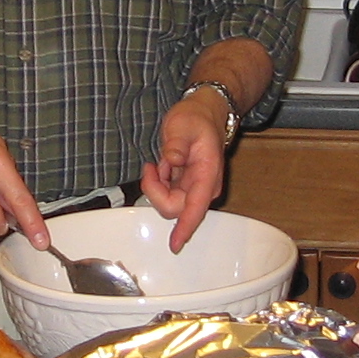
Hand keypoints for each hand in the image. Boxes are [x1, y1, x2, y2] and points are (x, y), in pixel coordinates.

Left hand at [141, 87, 233, 251]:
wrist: (204, 114)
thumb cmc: (197, 119)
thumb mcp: (183, 125)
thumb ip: (176, 143)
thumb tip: (172, 160)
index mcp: (207, 174)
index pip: (195, 207)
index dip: (185, 227)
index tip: (176, 243)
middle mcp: (203, 186)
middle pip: (174, 207)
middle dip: (155, 192)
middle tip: (151, 167)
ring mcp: (195, 188)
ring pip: (168, 203)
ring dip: (156, 187)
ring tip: (159, 163)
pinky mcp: (186, 187)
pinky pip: (166, 195)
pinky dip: (158, 183)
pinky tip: (163, 166)